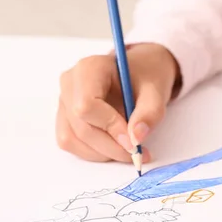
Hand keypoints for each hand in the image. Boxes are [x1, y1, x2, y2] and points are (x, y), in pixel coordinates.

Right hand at [57, 43, 179, 162]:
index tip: (133, 140)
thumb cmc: (146, 77)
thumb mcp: (157, 91)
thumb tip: (136, 138)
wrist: (141, 73)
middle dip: (110, 146)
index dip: (109, 127)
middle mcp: (70, 83)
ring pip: (71, 139)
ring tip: (128, 150)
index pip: (86, 105)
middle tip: (137, 152)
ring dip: (102, 153)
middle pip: (80, 126)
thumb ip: (150, 113)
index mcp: (90, 68)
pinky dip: (94, 152)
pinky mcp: (64, 117)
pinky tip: (114, 146)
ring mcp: (64, 101)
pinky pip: (70, 143)